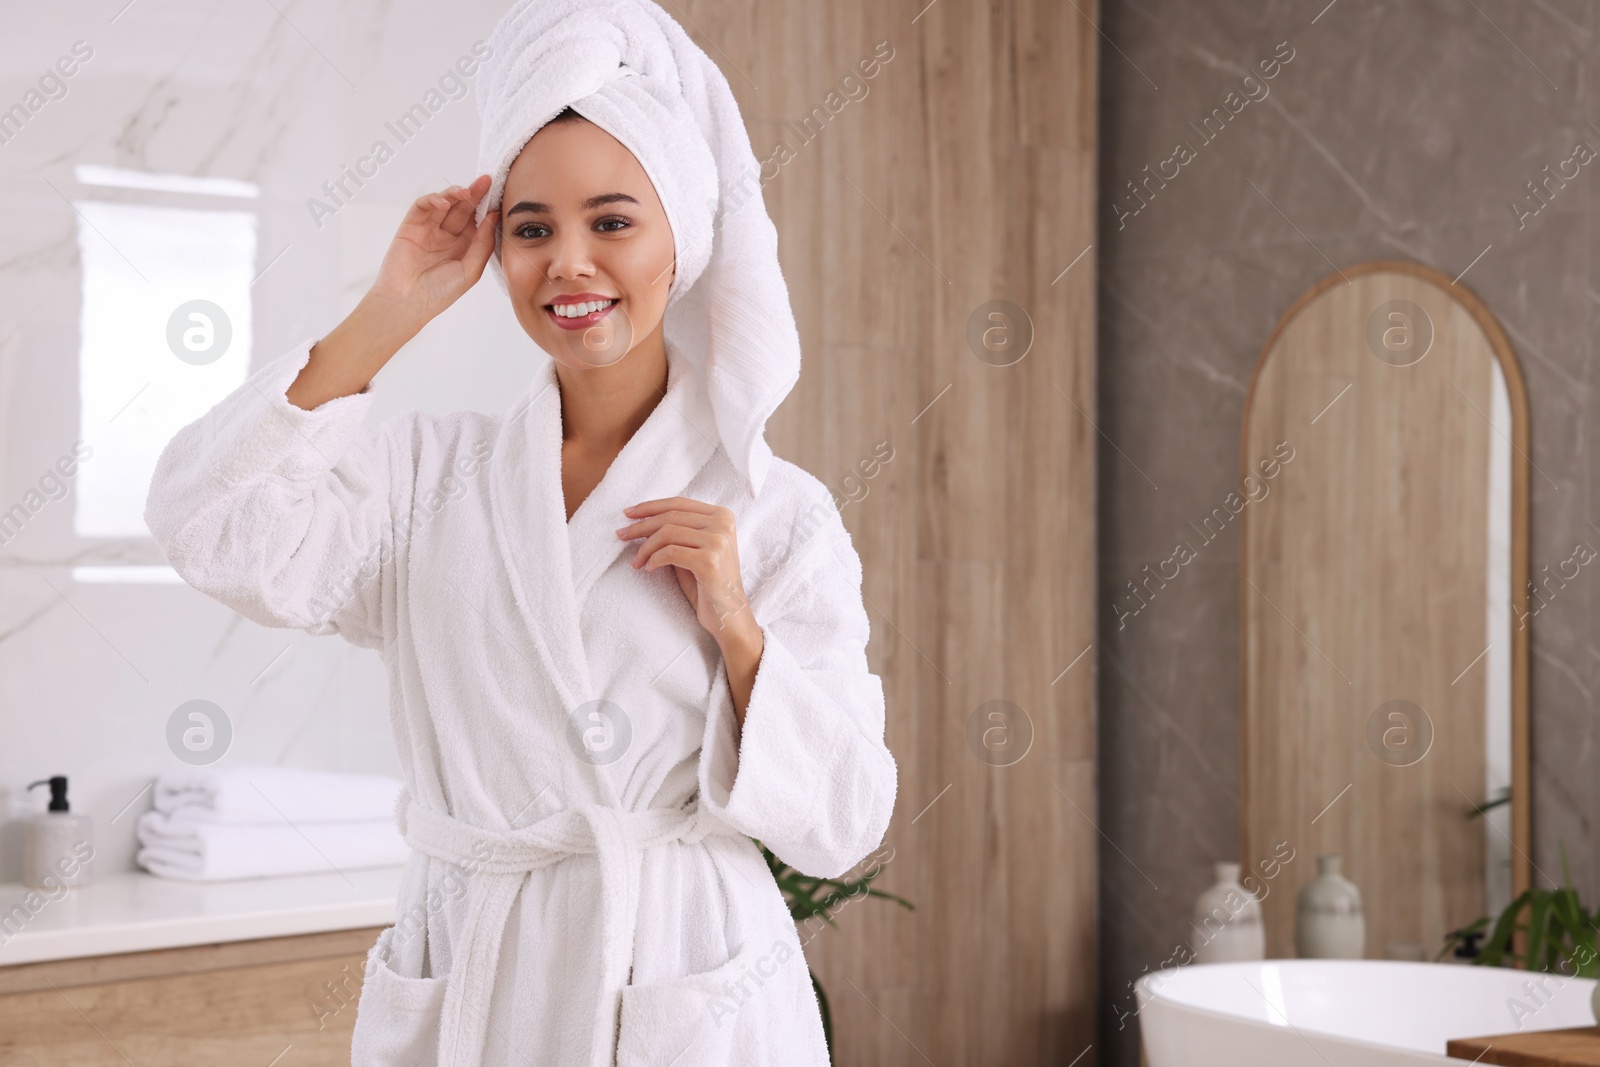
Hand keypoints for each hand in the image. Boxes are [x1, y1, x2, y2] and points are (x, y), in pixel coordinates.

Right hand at [369, 174, 499, 328]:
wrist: (408, 303)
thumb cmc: (440, 293)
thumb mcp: (470, 270)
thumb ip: (483, 243)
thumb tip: (493, 215)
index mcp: (464, 246)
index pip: (477, 220)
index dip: (487, 206)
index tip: (499, 193)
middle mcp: (447, 235)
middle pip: (463, 208)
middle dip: (474, 194)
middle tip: (486, 181)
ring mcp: (429, 229)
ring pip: (444, 203)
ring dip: (455, 194)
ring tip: (467, 192)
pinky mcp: (411, 225)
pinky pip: (423, 206)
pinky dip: (433, 199)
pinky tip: (445, 202)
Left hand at [617, 497, 755, 643]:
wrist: (730, 616)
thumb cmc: (708, 585)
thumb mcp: (694, 550)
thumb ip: (677, 532)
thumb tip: (641, 520)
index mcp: (722, 516)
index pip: (679, 503)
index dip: (650, 507)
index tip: (628, 514)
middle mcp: (723, 524)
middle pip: (671, 516)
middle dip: (640, 526)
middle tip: (620, 535)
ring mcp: (718, 542)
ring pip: (667, 533)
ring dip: (645, 548)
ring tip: (637, 562)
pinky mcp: (710, 561)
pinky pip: (669, 553)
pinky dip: (654, 560)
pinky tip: (650, 569)